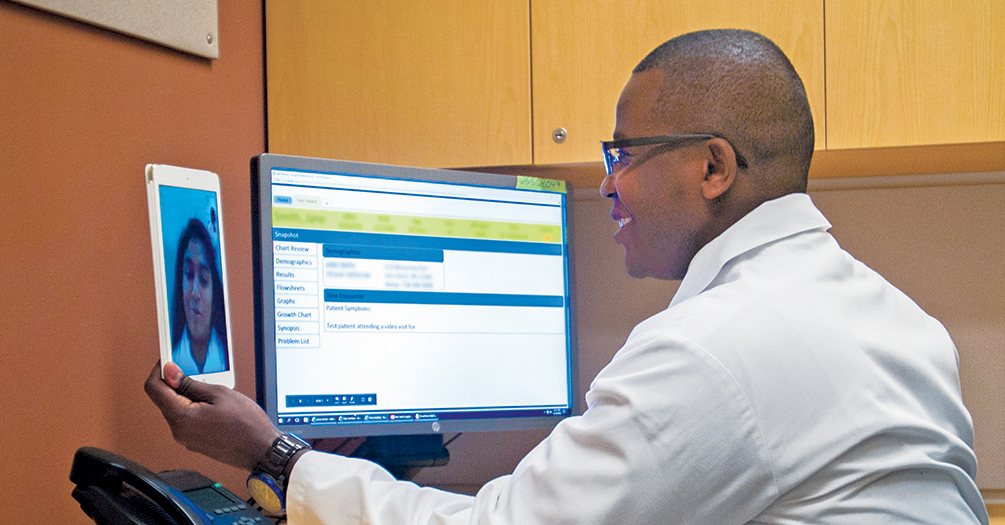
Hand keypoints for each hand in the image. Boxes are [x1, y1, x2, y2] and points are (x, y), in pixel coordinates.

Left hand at [145, 361, 280, 471]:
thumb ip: (190, 383)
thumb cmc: (247, 425)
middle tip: (195, 372)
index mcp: (181, 417)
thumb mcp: (219, 394)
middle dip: (175, 382)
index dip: (159, 370)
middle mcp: (179, 431)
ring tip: (210, 391)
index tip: (170, 361)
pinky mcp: (194, 441)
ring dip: (186, 395)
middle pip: (163, 399)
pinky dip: (193, 406)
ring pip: (175, 408)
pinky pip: (185, 419)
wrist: (261, 450)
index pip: (154, 388)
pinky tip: (212, 403)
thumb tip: (170, 371)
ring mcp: (186, 438)